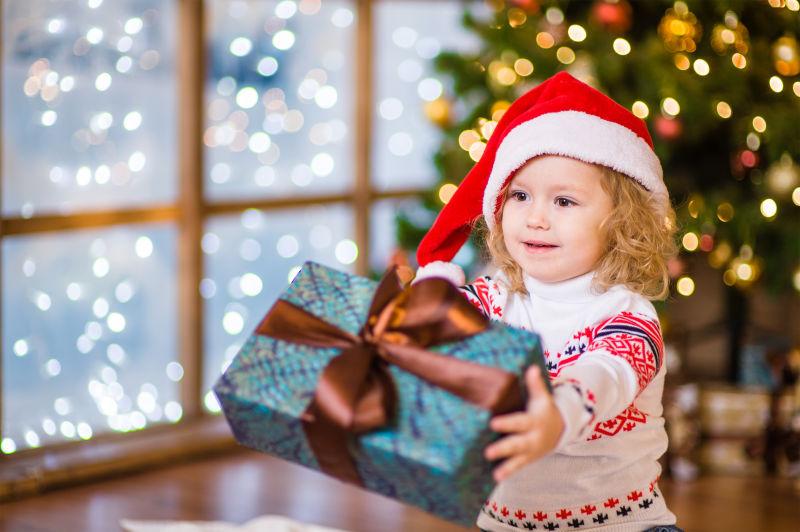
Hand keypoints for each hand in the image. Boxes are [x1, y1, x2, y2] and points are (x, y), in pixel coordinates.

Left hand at [484, 366, 563, 482]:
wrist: (561, 429)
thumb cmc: (544, 410)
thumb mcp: (542, 397)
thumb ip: (535, 384)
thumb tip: (532, 367)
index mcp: (534, 421)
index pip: (519, 422)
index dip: (506, 424)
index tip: (492, 424)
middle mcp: (532, 438)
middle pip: (517, 444)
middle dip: (503, 449)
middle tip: (487, 452)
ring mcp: (531, 451)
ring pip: (518, 460)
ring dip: (507, 466)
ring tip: (496, 474)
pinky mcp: (528, 459)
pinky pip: (518, 467)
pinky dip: (508, 472)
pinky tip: (496, 478)